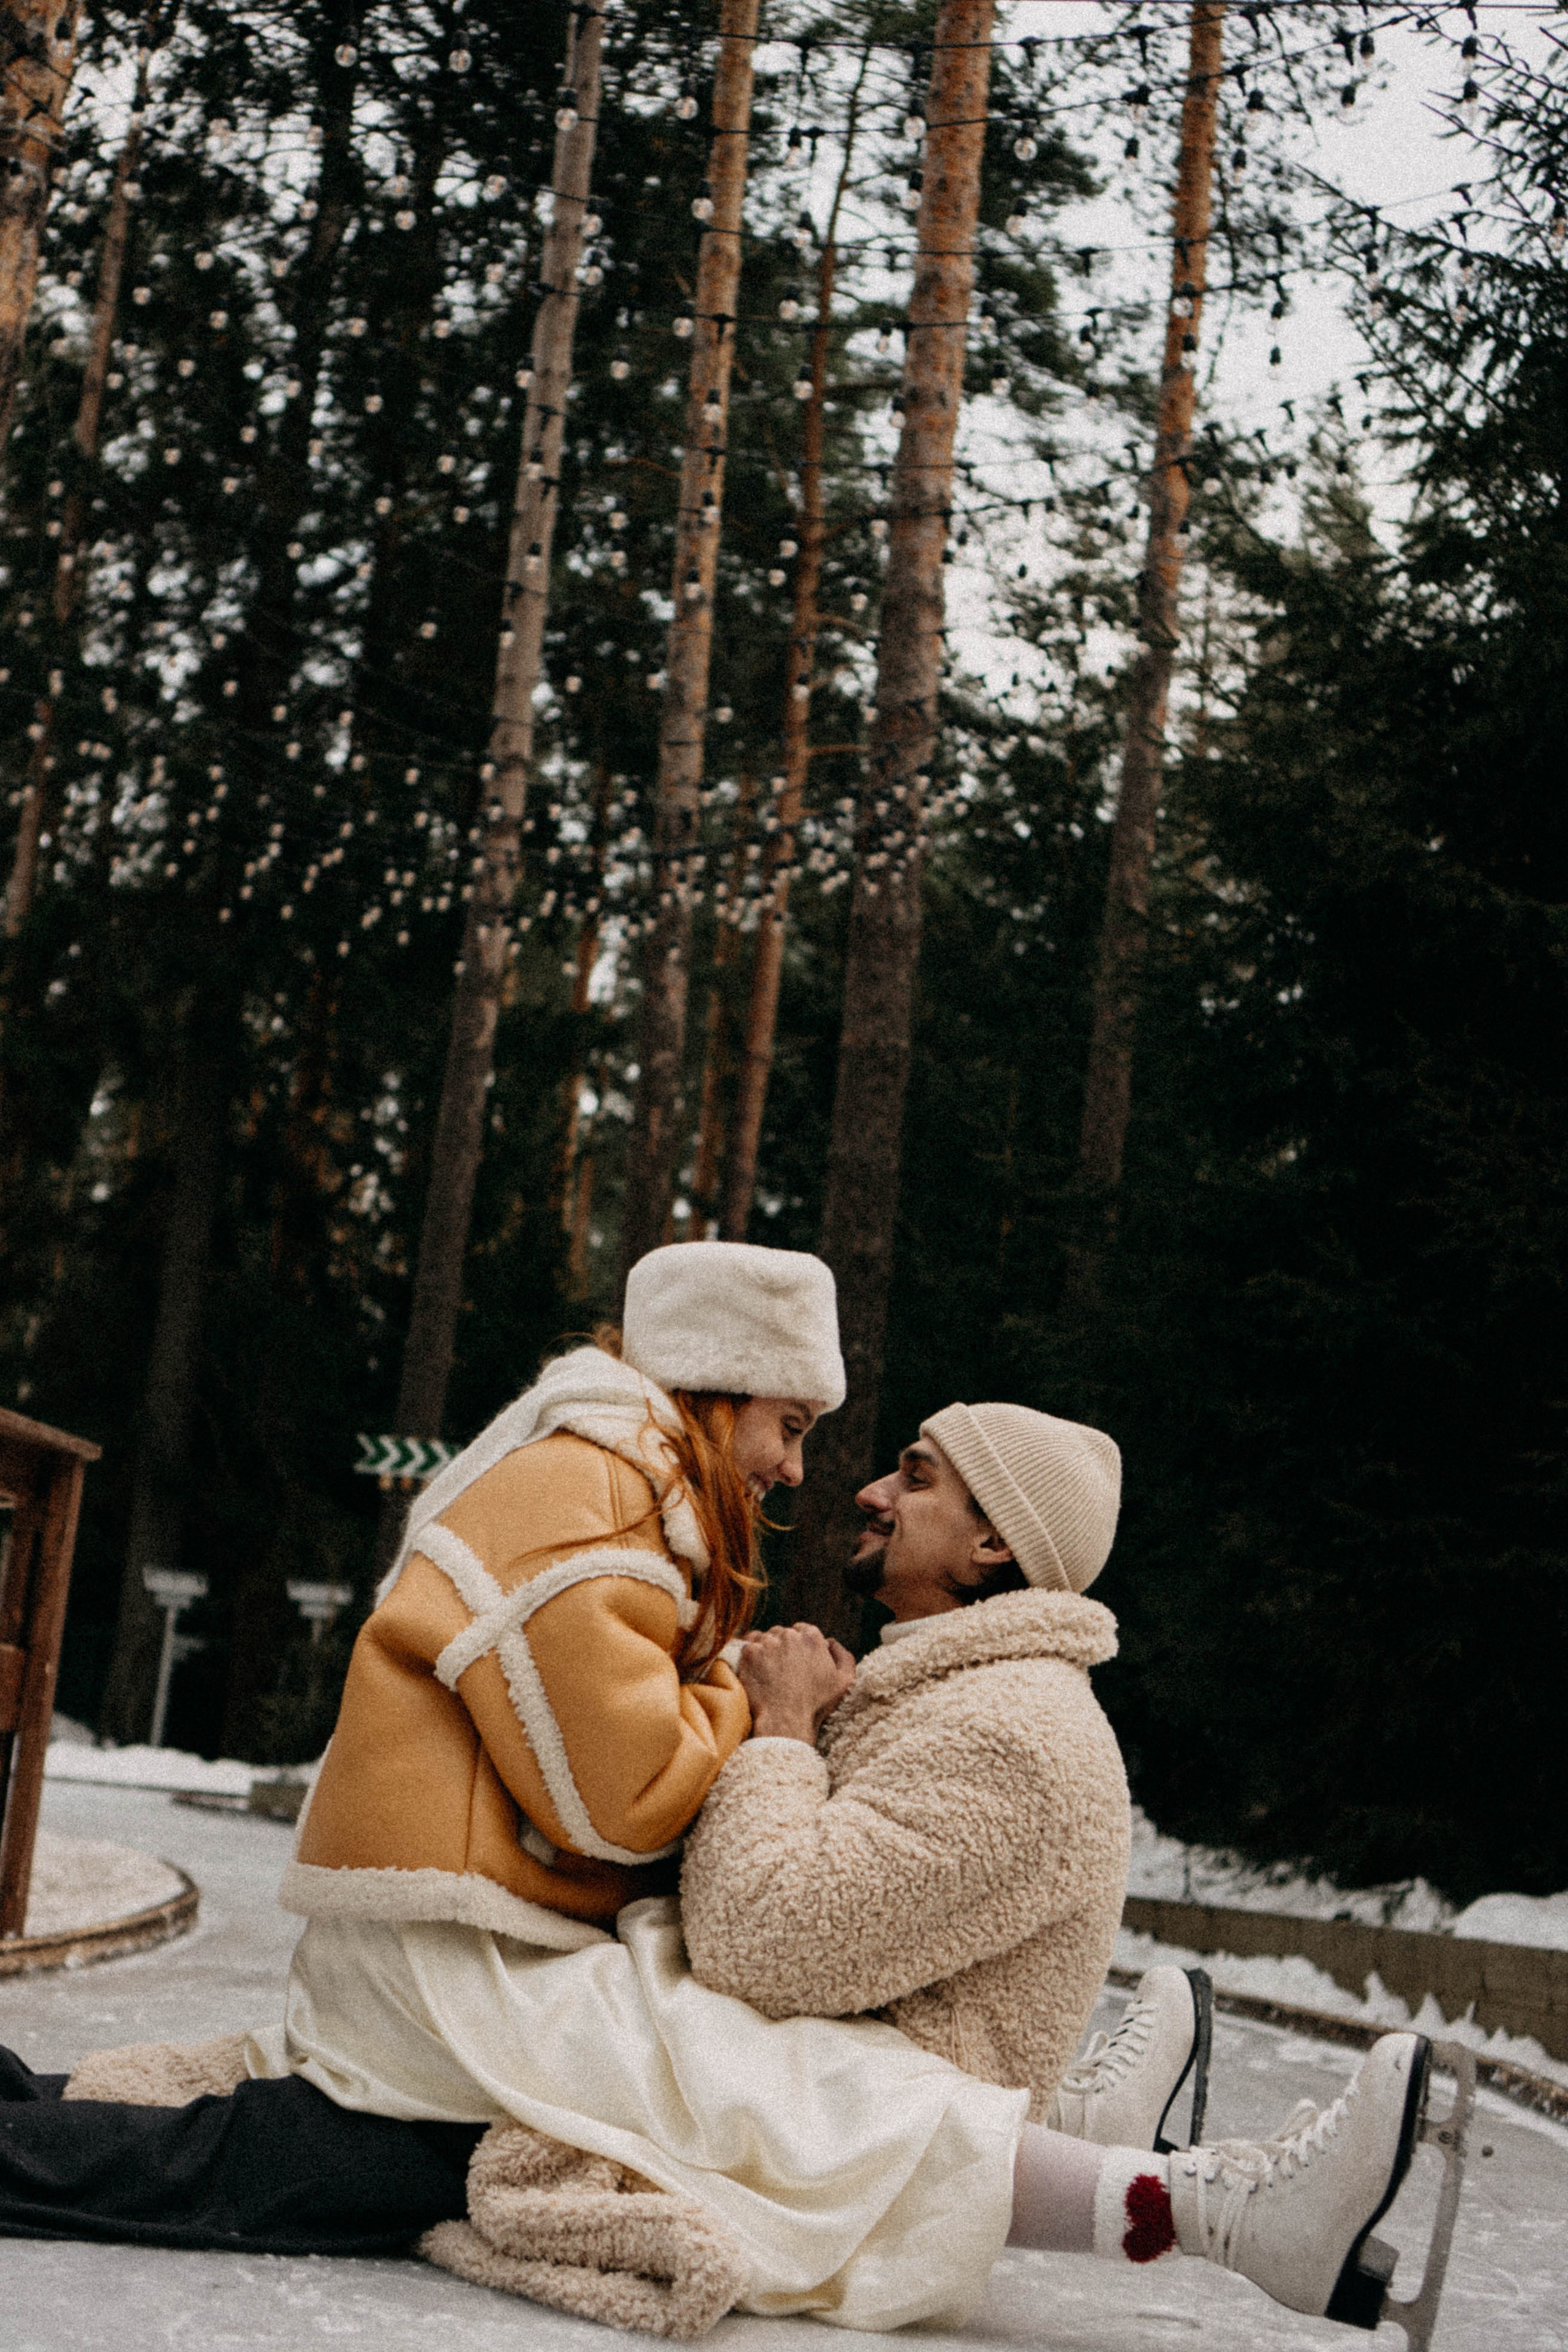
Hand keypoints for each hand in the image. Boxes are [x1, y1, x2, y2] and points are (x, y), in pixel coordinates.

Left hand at [737, 1623, 855, 1744]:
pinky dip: (750, 1654)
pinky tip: (755, 1668)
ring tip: (767, 1671)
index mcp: (812, 1638)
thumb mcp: (844, 1683)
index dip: (799, 1645)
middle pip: (782, 1633)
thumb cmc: (815, 1705)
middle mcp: (789, 1636)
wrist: (786, 1721)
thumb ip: (844, 1657)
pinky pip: (747, 1645)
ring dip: (766, 1650)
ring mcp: (767, 1643)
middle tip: (782, 1669)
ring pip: (764, 1638)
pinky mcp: (749, 1654)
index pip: (802, 1630)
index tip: (796, 1660)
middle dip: (782, 1647)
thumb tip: (831, 1641)